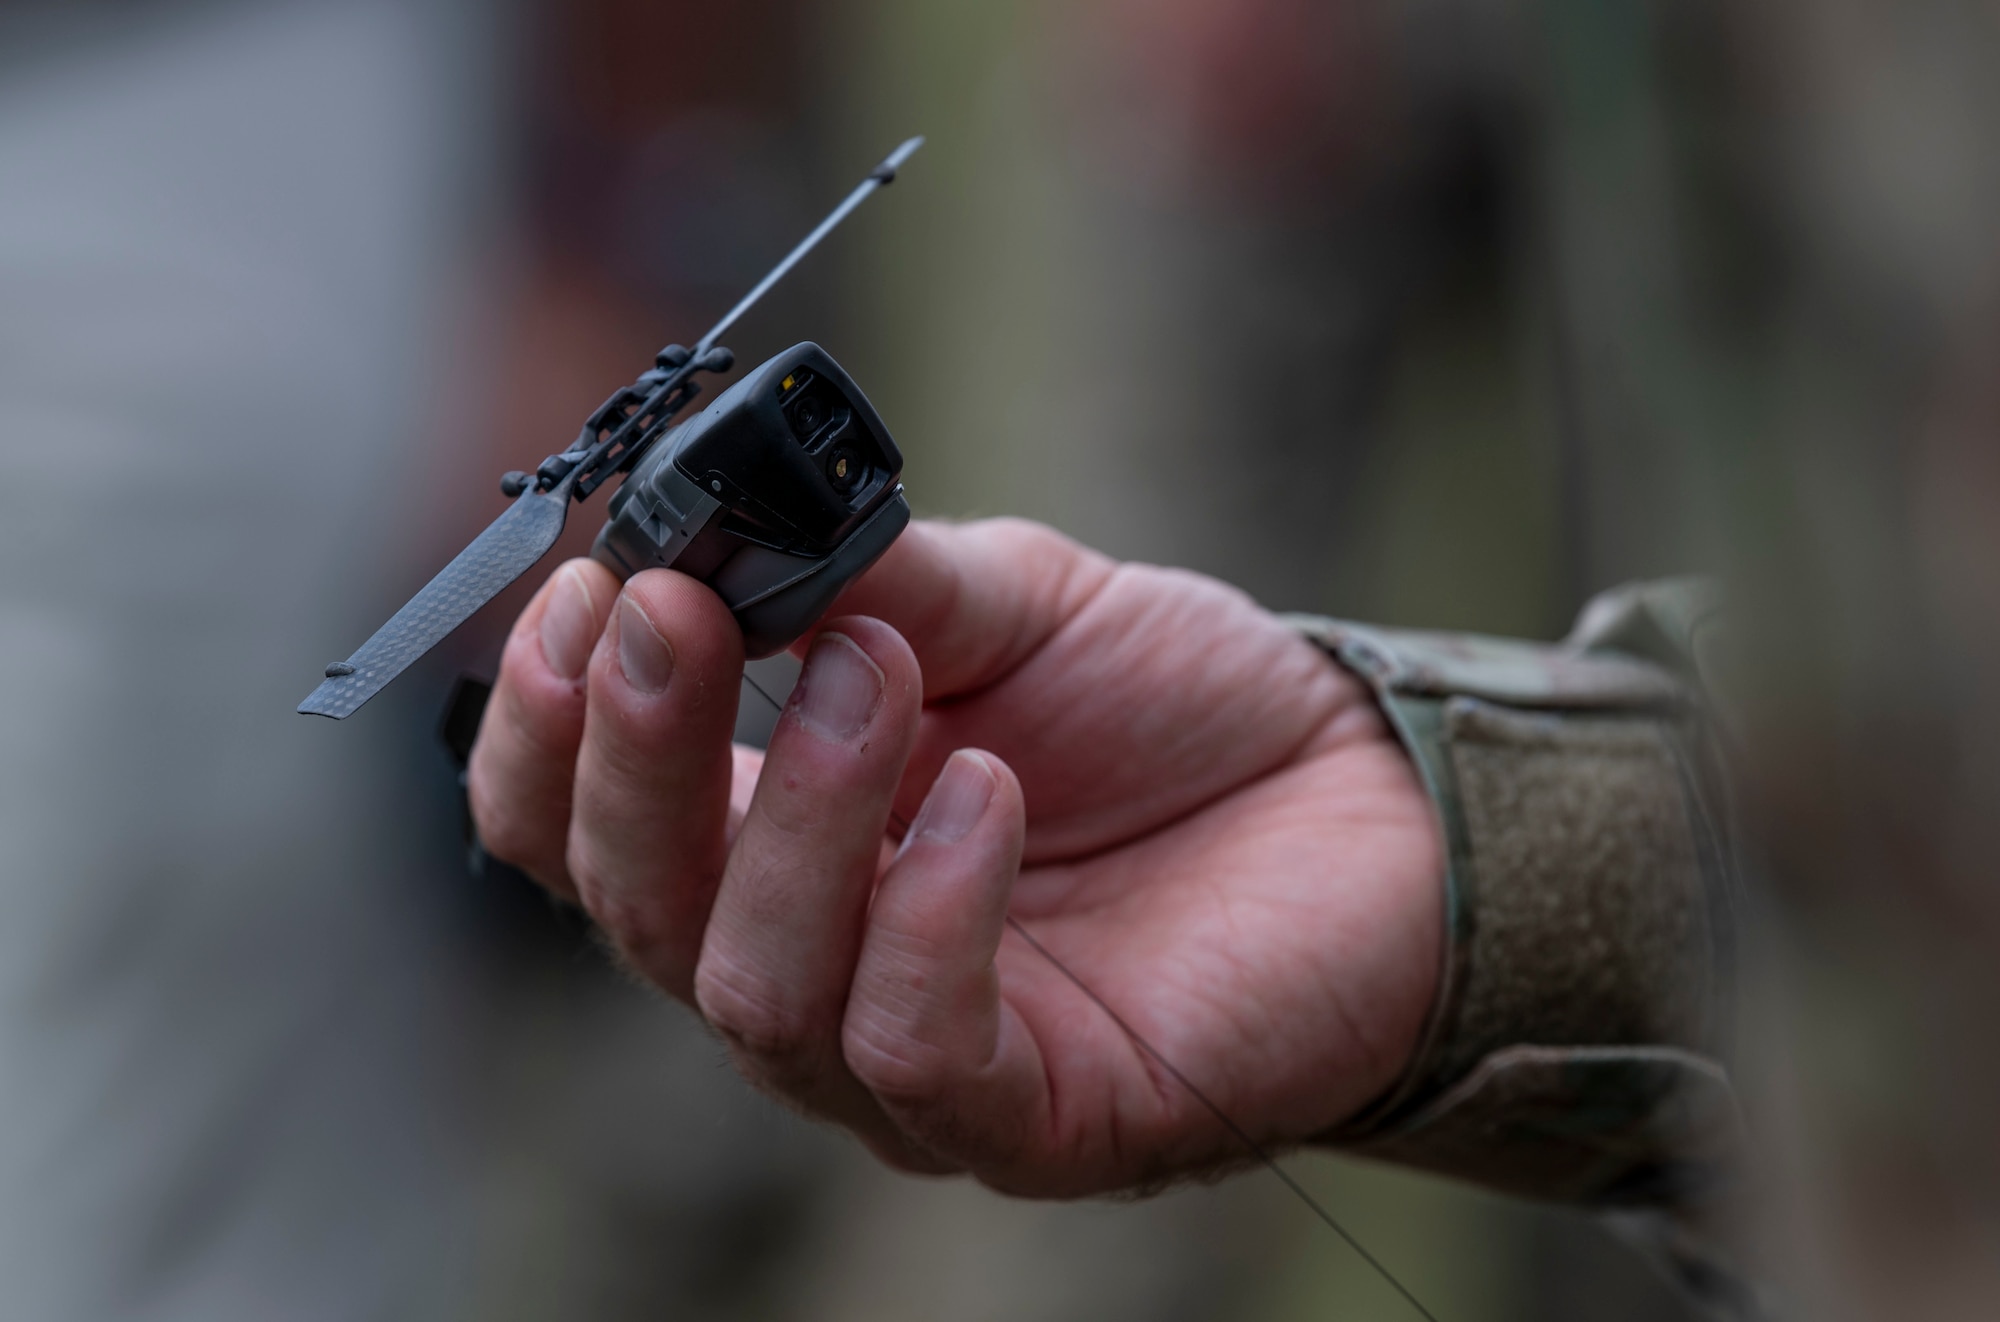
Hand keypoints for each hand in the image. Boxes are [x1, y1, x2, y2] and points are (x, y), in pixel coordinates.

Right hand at [467, 518, 1440, 1193]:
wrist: (1360, 798)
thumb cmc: (1172, 706)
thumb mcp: (1013, 602)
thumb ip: (872, 575)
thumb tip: (728, 520)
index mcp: (769, 837)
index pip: (580, 824)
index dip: (547, 723)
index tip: (584, 590)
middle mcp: (810, 961)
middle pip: (638, 908)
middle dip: (638, 753)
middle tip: (678, 612)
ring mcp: (903, 1059)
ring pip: (756, 989)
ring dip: (799, 813)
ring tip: (882, 670)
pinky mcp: (1028, 1119)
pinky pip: (912, 1050)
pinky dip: (924, 912)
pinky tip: (987, 797)